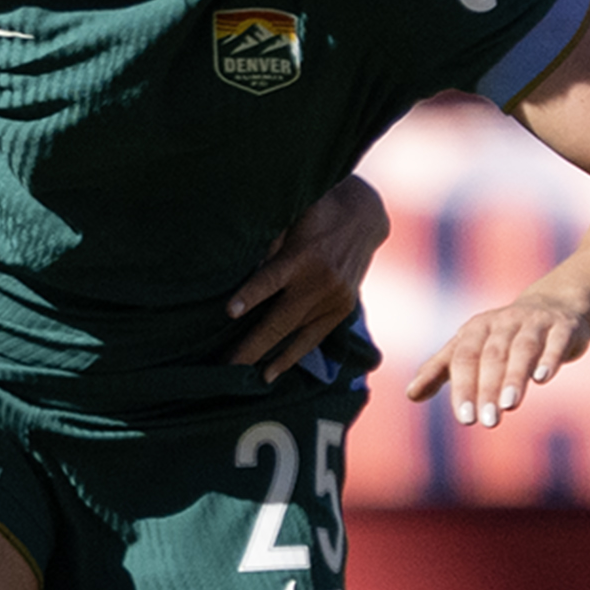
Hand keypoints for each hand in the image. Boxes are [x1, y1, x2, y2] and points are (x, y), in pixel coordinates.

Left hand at [225, 175, 387, 374]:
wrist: (364, 216)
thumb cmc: (316, 212)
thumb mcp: (291, 217)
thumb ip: (268, 242)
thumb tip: (239, 267)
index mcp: (302, 255)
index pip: (270, 279)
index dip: (249, 295)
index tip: (229, 312)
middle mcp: (320, 282)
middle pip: (279, 321)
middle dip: (251, 346)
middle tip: (224, 366)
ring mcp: (334, 300)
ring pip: (296, 337)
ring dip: (269, 358)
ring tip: (244, 377)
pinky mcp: (342, 309)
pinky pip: (314, 338)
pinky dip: (292, 355)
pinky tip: (272, 371)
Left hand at [402, 286, 589, 429]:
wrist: (553, 307)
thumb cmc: (502, 337)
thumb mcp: (469, 348)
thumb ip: (440, 370)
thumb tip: (411, 395)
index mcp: (477, 329)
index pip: (465, 358)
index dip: (464, 387)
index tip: (465, 419)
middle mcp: (504, 322)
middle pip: (492, 356)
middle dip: (488, 388)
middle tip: (488, 421)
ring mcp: (534, 323)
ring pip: (523, 348)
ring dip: (515, 376)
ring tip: (510, 405)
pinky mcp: (562, 328)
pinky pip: (556, 341)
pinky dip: (549, 358)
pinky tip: (542, 378)